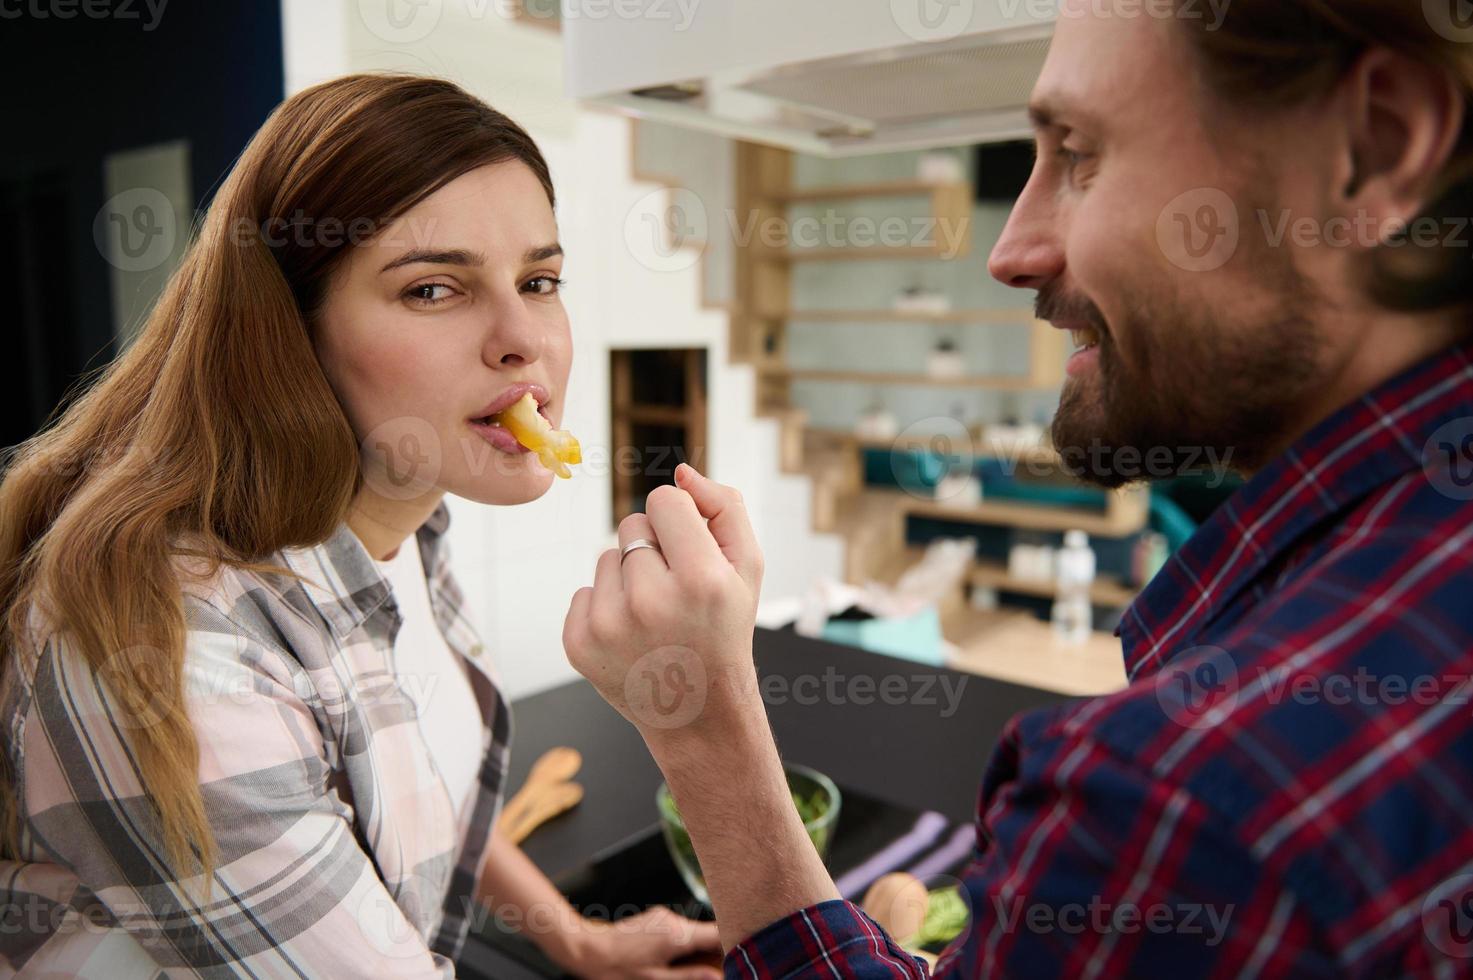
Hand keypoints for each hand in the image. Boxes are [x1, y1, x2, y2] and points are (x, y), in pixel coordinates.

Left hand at [561, 906, 722, 979]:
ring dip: (697, 948)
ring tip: (688, 968)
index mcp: (678, 936)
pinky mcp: (655, 918)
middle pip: (708, 932)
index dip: (733, 943)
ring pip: (693, 931)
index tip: (739, 957)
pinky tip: (671, 959)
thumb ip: (691, 976)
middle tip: (714, 970)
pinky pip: (678, 929)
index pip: (719, 933)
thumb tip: (717, 977)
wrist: (588, 949)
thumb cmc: (618, 969)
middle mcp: (673, 921)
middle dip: (714, 951)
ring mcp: (663, 916)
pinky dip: (682, 944)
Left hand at [563, 465, 764, 742]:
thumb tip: (682, 473)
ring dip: (628, 579)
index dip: (680, 521)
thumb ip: (725, 507)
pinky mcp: (580, 643)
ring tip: (655, 617)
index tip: (691, 555)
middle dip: (654, 550)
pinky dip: (604, 607)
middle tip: (676, 594)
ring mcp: (610, 625)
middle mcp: (652, 601)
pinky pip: (583, 591)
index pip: (665, 499)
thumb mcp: (748, 568)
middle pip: (632, 524)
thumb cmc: (724, 630)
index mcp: (701, 578)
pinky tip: (630, 637)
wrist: (698, 712)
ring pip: (607, 557)